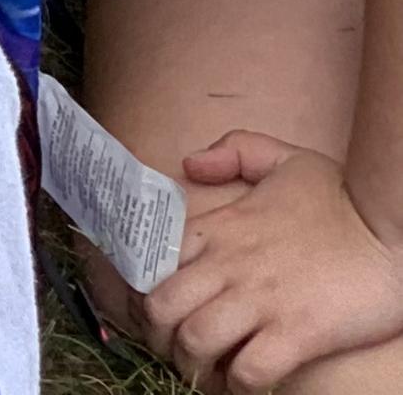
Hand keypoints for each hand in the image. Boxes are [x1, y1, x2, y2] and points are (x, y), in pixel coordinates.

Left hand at [142, 131, 402, 391]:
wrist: (395, 227)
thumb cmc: (344, 197)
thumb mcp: (284, 158)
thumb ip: (234, 150)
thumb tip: (191, 163)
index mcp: (220, 227)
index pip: (151, 260)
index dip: (143, 291)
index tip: (153, 310)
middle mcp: (229, 264)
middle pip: (160, 308)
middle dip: (159, 336)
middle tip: (174, 350)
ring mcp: (262, 300)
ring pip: (195, 342)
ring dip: (193, 366)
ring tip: (207, 374)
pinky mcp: (298, 333)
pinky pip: (250, 372)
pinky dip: (239, 386)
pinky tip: (245, 385)